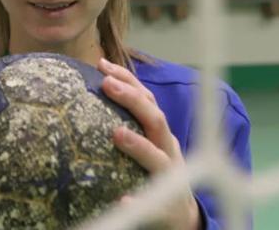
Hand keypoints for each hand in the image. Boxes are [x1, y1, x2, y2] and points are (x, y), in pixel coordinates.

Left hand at [98, 58, 199, 229]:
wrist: (182, 217)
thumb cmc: (156, 172)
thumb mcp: (149, 143)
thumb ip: (130, 121)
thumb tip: (96, 90)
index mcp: (160, 134)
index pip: (147, 99)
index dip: (128, 79)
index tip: (102, 64)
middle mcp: (168, 150)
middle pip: (156, 121)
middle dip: (133, 100)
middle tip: (106, 84)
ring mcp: (170, 179)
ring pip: (158, 159)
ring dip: (139, 145)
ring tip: (117, 134)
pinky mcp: (166, 210)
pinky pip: (153, 205)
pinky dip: (139, 200)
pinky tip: (123, 199)